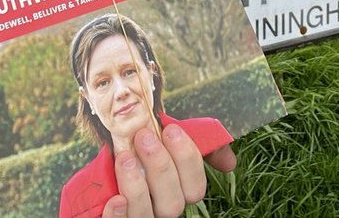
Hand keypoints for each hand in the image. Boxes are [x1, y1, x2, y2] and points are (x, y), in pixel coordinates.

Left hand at [105, 123, 234, 217]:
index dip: (186, 160)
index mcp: (180, 193)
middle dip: (160, 168)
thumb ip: (200, 148)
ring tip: (125, 157)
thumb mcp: (170, 144)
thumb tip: (230, 165)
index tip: (170, 130)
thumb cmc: (144, 152)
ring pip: (146, 216)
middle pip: (173, 204)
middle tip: (144, 137)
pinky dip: (118, 216)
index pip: (195, 188)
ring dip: (137, 187)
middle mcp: (163, 211)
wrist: (108, 160)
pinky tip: (115, 199)